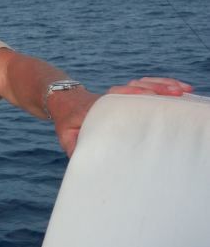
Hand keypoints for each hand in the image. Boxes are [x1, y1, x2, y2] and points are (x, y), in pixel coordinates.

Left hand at [51, 77, 192, 156]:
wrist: (63, 102)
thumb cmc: (67, 122)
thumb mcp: (66, 136)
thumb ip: (74, 148)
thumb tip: (82, 162)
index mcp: (95, 107)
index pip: (114, 98)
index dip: (129, 95)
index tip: (145, 96)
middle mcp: (109, 96)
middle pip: (132, 88)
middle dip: (153, 89)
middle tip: (174, 94)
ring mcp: (118, 93)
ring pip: (140, 84)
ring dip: (161, 85)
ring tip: (182, 90)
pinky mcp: (124, 92)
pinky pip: (144, 84)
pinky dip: (160, 83)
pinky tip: (178, 87)